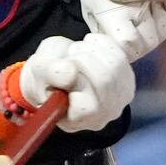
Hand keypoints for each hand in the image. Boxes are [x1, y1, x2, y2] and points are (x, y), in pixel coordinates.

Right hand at [19, 33, 135, 130]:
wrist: (58, 66)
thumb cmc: (46, 74)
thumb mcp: (38, 72)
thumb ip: (50, 73)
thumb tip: (70, 72)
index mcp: (75, 120)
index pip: (87, 107)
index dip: (76, 80)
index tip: (64, 67)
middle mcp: (101, 115)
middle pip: (105, 82)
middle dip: (84, 58)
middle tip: (70, 54)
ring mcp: (117, 100)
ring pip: (116, 67)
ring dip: (94, 50)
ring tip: (77, 49)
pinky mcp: (127, 81)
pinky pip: (122, 56)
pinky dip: (104, 44)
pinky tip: (90, 45)